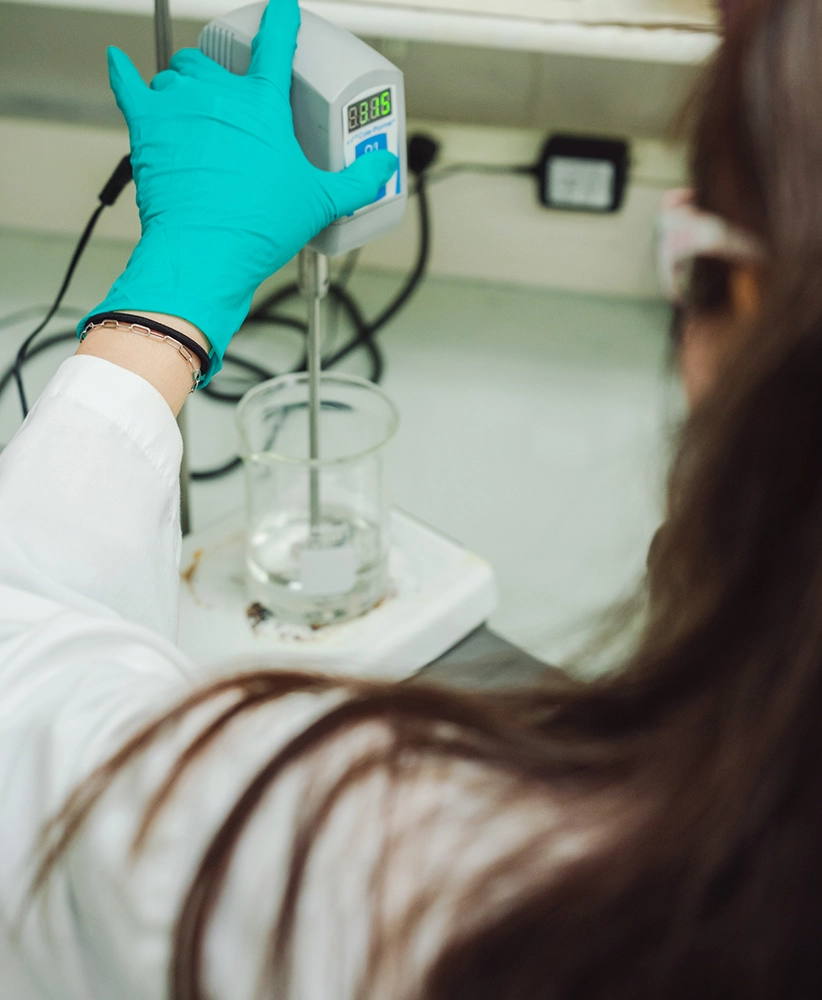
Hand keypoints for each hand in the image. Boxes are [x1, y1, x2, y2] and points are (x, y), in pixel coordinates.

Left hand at [79, 0, 397, 379]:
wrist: (206, 250)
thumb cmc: (259, 225)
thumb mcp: (321, 203)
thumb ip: (358, 181)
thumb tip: (383, 167)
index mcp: (264, 104)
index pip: (276, 44)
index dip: (281, 21)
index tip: (281, 9)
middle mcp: (219, 94)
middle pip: (214, 61)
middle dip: (220, 73)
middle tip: (228, 99)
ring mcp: (179, 105)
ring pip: (176, 74)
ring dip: (184, 85)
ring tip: (192, 110)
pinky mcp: (146, 126)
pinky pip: (128, 84)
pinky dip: (124, 74)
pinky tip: (121, 66)